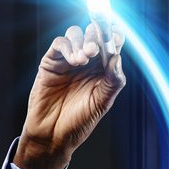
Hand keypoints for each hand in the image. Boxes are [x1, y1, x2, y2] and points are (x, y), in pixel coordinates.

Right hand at [17, 19, 125, 168]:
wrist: (52, 135)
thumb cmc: (79, 122)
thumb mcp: (102, 103)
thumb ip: (113, 80)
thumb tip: (118, 57)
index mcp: (103, 69)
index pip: (111, 44)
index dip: (114, 35)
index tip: (115, 37)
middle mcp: (87, 62)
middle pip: (93, 34)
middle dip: (97, 35)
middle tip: (96, 49)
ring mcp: (68, 61)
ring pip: (76, 34)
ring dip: (82, 41)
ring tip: (84, 58)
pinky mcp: (51, 63)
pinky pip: (59, 44)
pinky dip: (68, 47)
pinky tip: (73, 60)